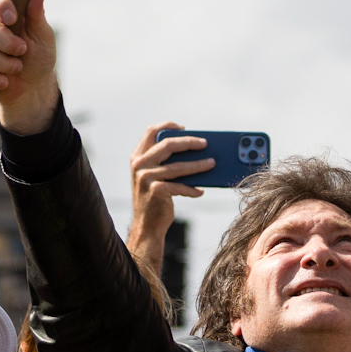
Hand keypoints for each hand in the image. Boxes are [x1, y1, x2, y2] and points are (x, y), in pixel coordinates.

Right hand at [0, 0, 58, 133]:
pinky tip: (3, 81)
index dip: (2, 4)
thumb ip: (36, 14)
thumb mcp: (43, 36)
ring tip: (16, 68)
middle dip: (8, 44)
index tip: (13, 19)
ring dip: (3, 64)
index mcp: (7, 10)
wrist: (30, 86)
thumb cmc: (39, 57)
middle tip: (22, 51)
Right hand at [127, 124, 213, 275]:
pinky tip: (201, 191)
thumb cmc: (156, 198)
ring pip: (179, 166)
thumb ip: (165, 161)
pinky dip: (192, 189)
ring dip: (199, 165)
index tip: (184, 127)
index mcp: (137, 156)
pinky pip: (180, 186)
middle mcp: (139, 164)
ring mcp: (146, 177)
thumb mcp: (155, 175)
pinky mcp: (155, 191)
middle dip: (189, 142)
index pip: (151, 132)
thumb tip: (196, 148)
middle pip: (168, 144)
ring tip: (213, 163)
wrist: (146, 226)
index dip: (168, 126)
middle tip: (205, 143)